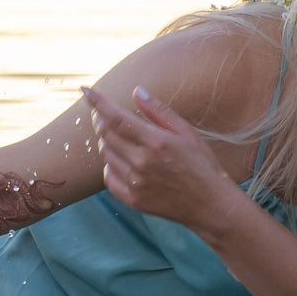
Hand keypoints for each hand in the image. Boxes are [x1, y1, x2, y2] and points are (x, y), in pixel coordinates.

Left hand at [87, 85, 242, 235]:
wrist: (210, 205)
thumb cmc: (202, 165)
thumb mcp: (186, 132)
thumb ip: (158, 112)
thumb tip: (137, 91)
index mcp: (156, 142)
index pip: (117, 118)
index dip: (98, 102)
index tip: (86, 91)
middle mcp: (142, 162)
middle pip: (106, 134)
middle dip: (101, 119)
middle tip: (105, 113)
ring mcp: (135, 183)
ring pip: (105, 154)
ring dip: (107, 141)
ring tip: (122, 138)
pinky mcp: (132, 199)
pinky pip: (109, 177)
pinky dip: (111, 164)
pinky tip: (124, 160)